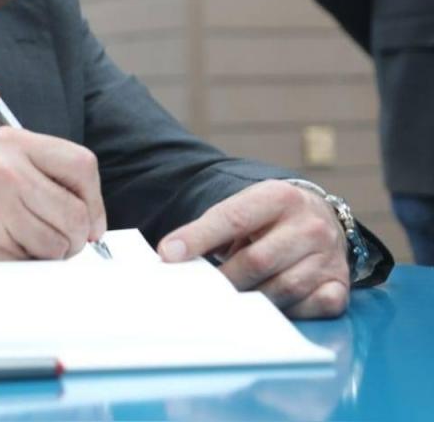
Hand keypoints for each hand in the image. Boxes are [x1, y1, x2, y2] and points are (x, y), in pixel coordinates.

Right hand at [0, 127, 104, 265]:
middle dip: (73, 237)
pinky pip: (31, 263)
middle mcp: (7, 167)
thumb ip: (35, 170)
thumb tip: (86, 208)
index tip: (89, 220)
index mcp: (10, 142)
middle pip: (76, 212)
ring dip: (46, 254)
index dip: (93, 200)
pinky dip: (22, 266)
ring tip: (15, 244)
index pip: (81, 165)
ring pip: (59, 243)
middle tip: (53, 243)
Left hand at [157, 180, 348, 318]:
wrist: (318, 217)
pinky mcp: (341, 283)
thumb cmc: (269, 219)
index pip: (233, 218)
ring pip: (282, 288)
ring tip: (232, 300)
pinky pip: (313, 306)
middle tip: (200, 292)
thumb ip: (211, 229)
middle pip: (257, 261)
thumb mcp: (243, 209)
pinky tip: (272, 307)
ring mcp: (329, 255)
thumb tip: (172, 257)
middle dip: (224, 279)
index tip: (169, 255)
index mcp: (278, 197)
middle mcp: (309, 224)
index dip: (198, 238)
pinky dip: (290, 311)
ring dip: (253, 298)